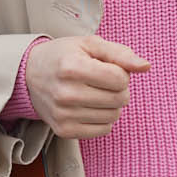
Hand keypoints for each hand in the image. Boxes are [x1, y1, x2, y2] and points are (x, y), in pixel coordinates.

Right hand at [23, 35, 150, 141]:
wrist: (30, 75)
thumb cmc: (64, 56)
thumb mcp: (89, 45)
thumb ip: (120, 54)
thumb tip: (146, 66)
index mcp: (72, 67)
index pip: (120, 79)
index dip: (120, 73)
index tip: (107, 68)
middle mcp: (66, 93)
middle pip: (119, 99)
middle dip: (119, 89)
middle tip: (102, 81)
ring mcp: (63, 115)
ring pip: (113, 116)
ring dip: (111, 105)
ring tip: (94, 93)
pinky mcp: (63, 130)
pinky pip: (103, 130)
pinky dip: (103, 119)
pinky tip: (89, 107)